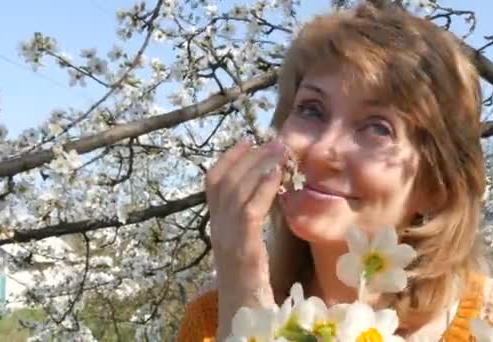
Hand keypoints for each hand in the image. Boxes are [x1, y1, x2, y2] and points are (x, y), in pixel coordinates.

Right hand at [205, 138, 285, 336]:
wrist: (244, 320)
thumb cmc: (251, 287)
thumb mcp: (249, 249)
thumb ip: (252, 226)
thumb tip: (269, 198)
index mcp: (218, 228)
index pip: (214, 184)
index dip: (229, 158)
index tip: (248, 139)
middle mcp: (217, 230)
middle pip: (224, 181)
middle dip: (248, 156)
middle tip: (271, 139)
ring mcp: (227, 240)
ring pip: (236, 192)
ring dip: (258, 166)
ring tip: (278, 149)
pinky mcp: (243, 250)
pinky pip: (249, 212)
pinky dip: (262, 189)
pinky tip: (276, 175)